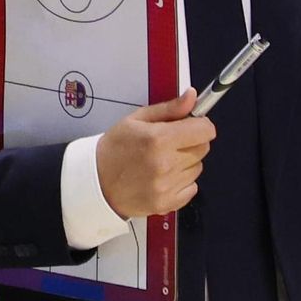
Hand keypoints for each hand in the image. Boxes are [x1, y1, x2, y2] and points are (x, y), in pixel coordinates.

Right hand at [95, 90, 213, 218]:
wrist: (96, 182)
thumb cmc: (114, 149)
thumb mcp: (136, 120)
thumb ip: (169, 109)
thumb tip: (192, 97)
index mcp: (159, 139)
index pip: (205, 130)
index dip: (200, 125)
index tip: (192, 125)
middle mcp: (165, 164)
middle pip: (203, 149)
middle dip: (192, 142)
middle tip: (171, 143)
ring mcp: (167, 186)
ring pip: (197, 168)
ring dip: (186, 163)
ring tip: (162, 161)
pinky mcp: (167, 203)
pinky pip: (192, 188)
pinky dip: (182, 182)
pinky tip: (163, 177)